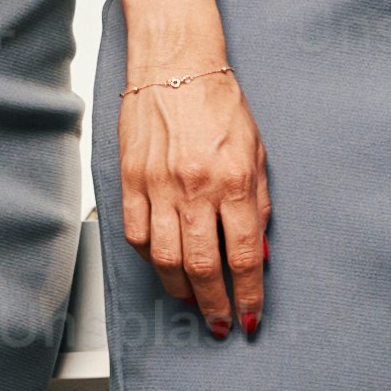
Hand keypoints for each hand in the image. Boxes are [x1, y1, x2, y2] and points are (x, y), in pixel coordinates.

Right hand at [118, 60, 270, 338]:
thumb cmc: (218, 105)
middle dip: (214, 304)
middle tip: (220, 324)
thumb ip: (259, 207)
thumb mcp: (258, 154)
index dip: (247, 295)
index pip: (243, 255)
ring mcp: (158, 185)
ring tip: (193, 301)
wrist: (175, 66)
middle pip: (202, 266)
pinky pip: (137, 235)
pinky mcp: (130, 180)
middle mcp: (195, 187)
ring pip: (165, 258)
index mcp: (233, 180)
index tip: (250, 317)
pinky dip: (151, 259)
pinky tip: (164, 267)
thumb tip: (258, 255)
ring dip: (181, 289)